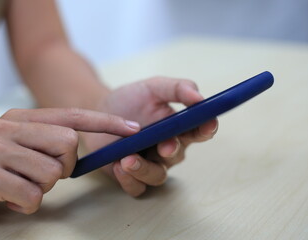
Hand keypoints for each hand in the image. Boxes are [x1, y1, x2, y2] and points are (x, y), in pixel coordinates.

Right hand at [0, 108, 139, 223]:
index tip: (133, 128)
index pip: (73, 116)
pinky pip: (33, 196)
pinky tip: (8, 200)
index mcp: (21, 118)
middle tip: (42, 175)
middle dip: (65, 167)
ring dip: (42, 188)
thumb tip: (83, 149)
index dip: (106, 122)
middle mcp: (8, 127)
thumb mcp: (20, 148)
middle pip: (69, 144)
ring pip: (53, 172)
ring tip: (19, 187)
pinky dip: (26, 205)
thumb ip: (49, 142)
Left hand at [81, 77, 217, 196]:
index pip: (199, 131)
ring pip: (157, 176)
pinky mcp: (131, 177)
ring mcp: (151, 164)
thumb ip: (178, 88)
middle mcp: (168, 149)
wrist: (100, 111)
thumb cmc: (131, 100)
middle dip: (172, 150)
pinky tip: (118, 166)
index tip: (208, 123)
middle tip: (164, 146)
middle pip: (178, 155)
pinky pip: (136, 187)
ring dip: (145, 169)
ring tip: (128, 159)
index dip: (207, 128)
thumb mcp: (154, 87)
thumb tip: (199, 97)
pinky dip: (129, 180)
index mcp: (178, 128)